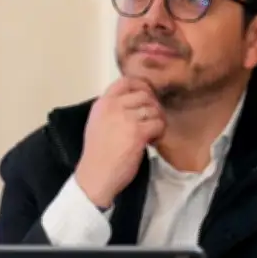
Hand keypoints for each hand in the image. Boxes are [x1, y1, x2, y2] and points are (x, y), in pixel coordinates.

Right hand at [74, 77, 165, 207]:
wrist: (96, 175)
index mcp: (102, 103)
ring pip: (154, 109)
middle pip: (144, 95)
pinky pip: (158, 123)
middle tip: (152, 120)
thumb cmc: (97, 154)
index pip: (125, 81)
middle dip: (153, 106)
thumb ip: (111, 110)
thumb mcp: (97, 123)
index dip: (142, 85)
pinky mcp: (137, 133)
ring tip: (152, 133)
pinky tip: (153, 140)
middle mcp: (113, 107)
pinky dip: (160, 131)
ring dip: (158, 120)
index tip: (148, 96)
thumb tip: (134, 102)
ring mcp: (126, 118)